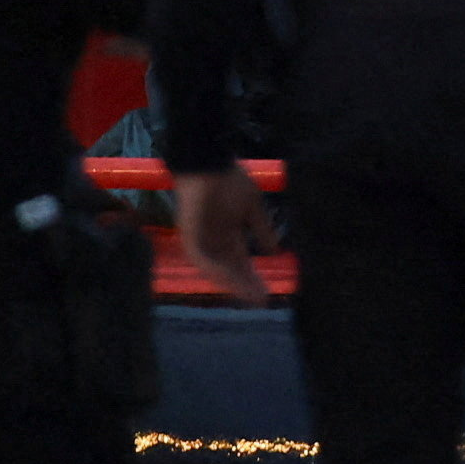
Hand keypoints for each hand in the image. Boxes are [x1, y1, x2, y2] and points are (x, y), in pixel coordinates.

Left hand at [175, 167, 278, 306]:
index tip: (268, 293)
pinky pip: (202, 258)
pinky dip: (215, 269)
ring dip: (232, 282)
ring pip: (217, 269)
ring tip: (249, 294)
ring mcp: (201, 240)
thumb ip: (262, 229)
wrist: (208, 163)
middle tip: (261, 301)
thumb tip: (275, 251)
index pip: (241, 263)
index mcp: (229, 234)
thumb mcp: (253, 207)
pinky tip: (229, 278)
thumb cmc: (230, 181)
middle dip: (246, 285)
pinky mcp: (189, 235)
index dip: (254, 278)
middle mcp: (215, 242)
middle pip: (231, 270)